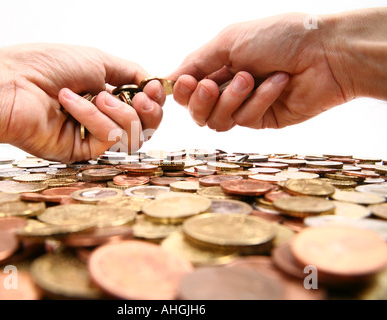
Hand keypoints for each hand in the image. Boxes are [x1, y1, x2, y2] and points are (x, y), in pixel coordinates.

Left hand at [0, 44, 164, 162]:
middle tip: (140, 98)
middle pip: (146, 127)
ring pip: (132, 136)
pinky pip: (107, 140)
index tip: (153, 88)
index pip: (145, 108)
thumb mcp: (98, 59)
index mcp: (108, 95)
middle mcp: (103, 117)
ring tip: (97, 95)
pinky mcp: (81, 151)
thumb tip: (155, 83)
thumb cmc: (47, 66)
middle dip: (148, 112)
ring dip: (120, 112)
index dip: (155, 101)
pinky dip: (95, 118)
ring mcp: (92, 136)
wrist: (12, 82)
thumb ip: (131, 72)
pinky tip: (72, 103)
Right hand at [169, 9, 386, 130]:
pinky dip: (260, 100)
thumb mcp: (230, 41)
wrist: (326, 52)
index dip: (181, 91)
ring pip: (217, 120)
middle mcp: (229, 88)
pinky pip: (245, 120)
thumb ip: (197, 62)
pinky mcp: (263, 120)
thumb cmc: (279, 37)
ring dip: (231, 98)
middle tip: (212, 86)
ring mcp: (245, 106)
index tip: (184, 83)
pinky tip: (278, 82)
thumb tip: (167, 80)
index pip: (187, 89)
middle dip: (201, 100)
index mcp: (218, 66)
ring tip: (251, 78)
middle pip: (197, 111)